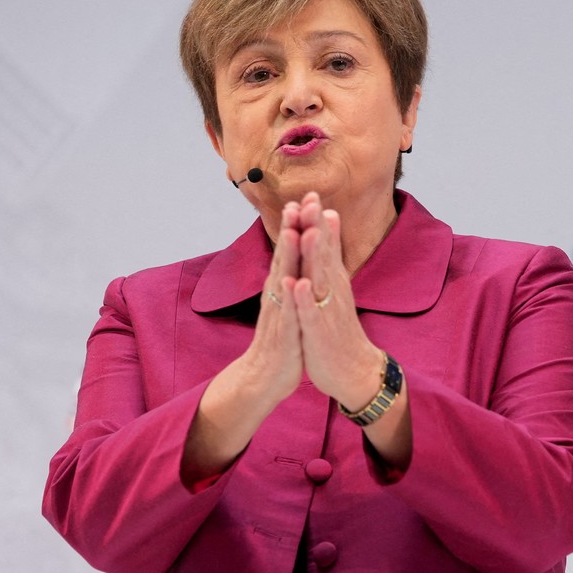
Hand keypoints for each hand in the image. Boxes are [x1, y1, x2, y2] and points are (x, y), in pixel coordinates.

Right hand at [239, 200, 304, 405]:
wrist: (264, 377)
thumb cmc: (283, 337)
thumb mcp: (290, 301)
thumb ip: (293, 275)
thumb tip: (296, 249)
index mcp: (283, 286)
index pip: (291, 250)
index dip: (299, 223)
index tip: (307, 196)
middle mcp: (278, 295)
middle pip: (285, 256)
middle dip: (292, 229)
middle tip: (297, 200)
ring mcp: (279, 313)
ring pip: (284, 281)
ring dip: (288, 257)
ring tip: (293, 233)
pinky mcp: (283, 335)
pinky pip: (287, 314)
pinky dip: (290, 299)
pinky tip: (293, 284)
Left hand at [291, 193, 383, 409]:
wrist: (354, 370)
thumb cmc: (338, 327)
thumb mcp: (335, 285)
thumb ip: (332, 252)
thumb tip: (331, 218)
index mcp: (332, 279)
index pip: (325, 244)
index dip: (316, 219)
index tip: (309, 191)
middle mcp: (332, 290)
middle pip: (323, 254)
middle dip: (316, 227)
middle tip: (310, 199)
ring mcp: (326, 310)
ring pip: (319, 279)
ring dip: (314, 256)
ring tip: (308, 231)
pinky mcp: (320, 332)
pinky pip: (311, 313)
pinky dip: (304, 299)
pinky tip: (298, 284)